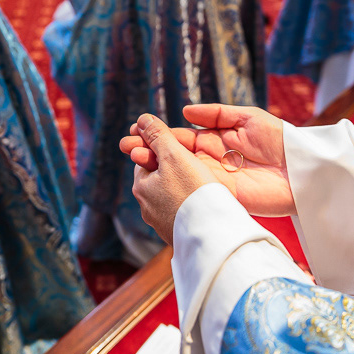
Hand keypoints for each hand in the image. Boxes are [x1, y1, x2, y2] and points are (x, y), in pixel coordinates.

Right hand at [120, 104, 294, 217]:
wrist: (306, 169)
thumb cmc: (281, 139)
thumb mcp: (248, 118)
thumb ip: (217, 115)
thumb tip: (185, 112)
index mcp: (216, 140)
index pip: (181, 137)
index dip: (159, 134)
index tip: (138, 129)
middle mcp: (211, 160)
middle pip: (174, 156)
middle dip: (149, 150)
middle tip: (127, 146)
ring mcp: (214, 180)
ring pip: (178, 173)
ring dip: (156, 167)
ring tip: (135, 159)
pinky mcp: (222, 197)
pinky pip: (194, 189)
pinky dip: (174, 184)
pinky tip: (156, 177)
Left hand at [126, 114, 219, 244]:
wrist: (213, 235)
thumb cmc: (193, 192)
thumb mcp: (174, 155)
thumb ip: (157, 135)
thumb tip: (141, 118)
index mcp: (141, 186)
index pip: (146, 157)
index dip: (160, 145)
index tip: (176, 139)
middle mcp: (147, 207)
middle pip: (158, 176)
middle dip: (172, 166)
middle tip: (194, 158)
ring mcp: (162, 223)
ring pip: (171, 194)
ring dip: (183, 185)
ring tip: (204, 179)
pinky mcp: (178, 234)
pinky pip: (182, 211)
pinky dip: (191, 202)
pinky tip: (205, 200)